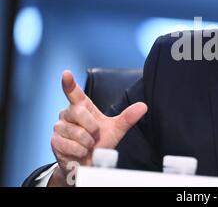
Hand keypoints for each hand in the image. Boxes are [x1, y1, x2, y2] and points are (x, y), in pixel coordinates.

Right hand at [48, 70, 146, 185]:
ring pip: (77, 132)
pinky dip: (80, 151)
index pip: (74, 92)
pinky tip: (81, 152)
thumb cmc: (99, 143)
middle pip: (79, 113)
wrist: (89, 163)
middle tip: (95, 135)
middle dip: (92, 128)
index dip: (69, 83)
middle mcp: (68, 113)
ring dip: (88, 142)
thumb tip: (143, 106)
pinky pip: (71, 145)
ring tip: (87, 145)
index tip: (66, 73)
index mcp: (82, 106)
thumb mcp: (116, 129)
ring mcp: (59, 127)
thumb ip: (128, 117)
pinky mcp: (55, 141)